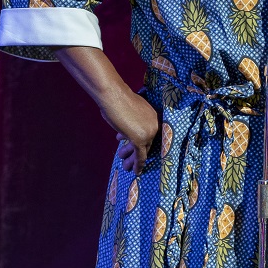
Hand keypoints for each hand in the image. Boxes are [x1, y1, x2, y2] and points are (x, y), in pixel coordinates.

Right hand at [53, 46, 161, 173]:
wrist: (113, 96)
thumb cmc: (117, 100)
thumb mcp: (128, 111)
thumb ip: (131, 121)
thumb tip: (125, 130)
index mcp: (154, 116)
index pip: (149, 133)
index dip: (139, 141)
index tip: (131, 146)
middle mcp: (154, 124)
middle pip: (147, 143)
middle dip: (134, 151)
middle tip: (125, 157)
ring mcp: (149, 132)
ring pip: (142, 150)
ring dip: (131, 158)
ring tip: (123, 164)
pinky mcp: (140, 139)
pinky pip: (140, 155)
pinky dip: (137, 164)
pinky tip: (134, 171)